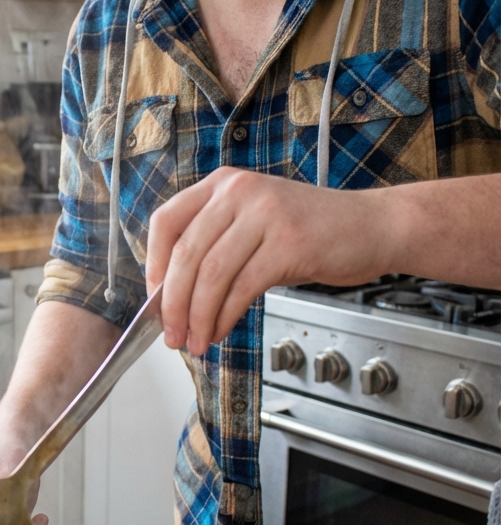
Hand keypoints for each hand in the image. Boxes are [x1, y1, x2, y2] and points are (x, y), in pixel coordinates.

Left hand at [146, 167, 386, 355]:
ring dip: (197, 317)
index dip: (152, 265)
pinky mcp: (287, 244)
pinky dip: (224, 317)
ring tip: (196, 341)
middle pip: (185, 254)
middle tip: (170, 334)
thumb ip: (215, 244)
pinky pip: (241, 288)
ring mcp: (264, 215)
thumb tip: (173, 293)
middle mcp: (238, 192)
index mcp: (223, 184)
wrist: (371, 226)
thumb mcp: (254, 222)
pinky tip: (221, 332)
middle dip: (172, 303)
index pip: (166, 221)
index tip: (154, 300)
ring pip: (210, 275)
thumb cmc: (311, 230)